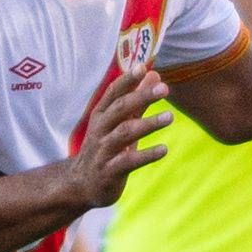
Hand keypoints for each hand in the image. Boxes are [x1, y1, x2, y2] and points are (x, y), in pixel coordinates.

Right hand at [69, 66, 171, 206]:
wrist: (81, 184)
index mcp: (101, 116)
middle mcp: (100, 130)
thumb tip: (154, 75)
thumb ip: (137, 101)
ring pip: (125, 134)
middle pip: (120, 110)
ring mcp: (103, 151)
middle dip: (141, 97)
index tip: (143, 67)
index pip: (113, 93)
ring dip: (148, 124)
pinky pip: (128, 162)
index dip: (127, 80)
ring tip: (170, 117)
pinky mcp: (109, 172)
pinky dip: (146, 155)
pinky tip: (164, 149)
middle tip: (164, 88)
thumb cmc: (104, 148)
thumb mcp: (118, 123)